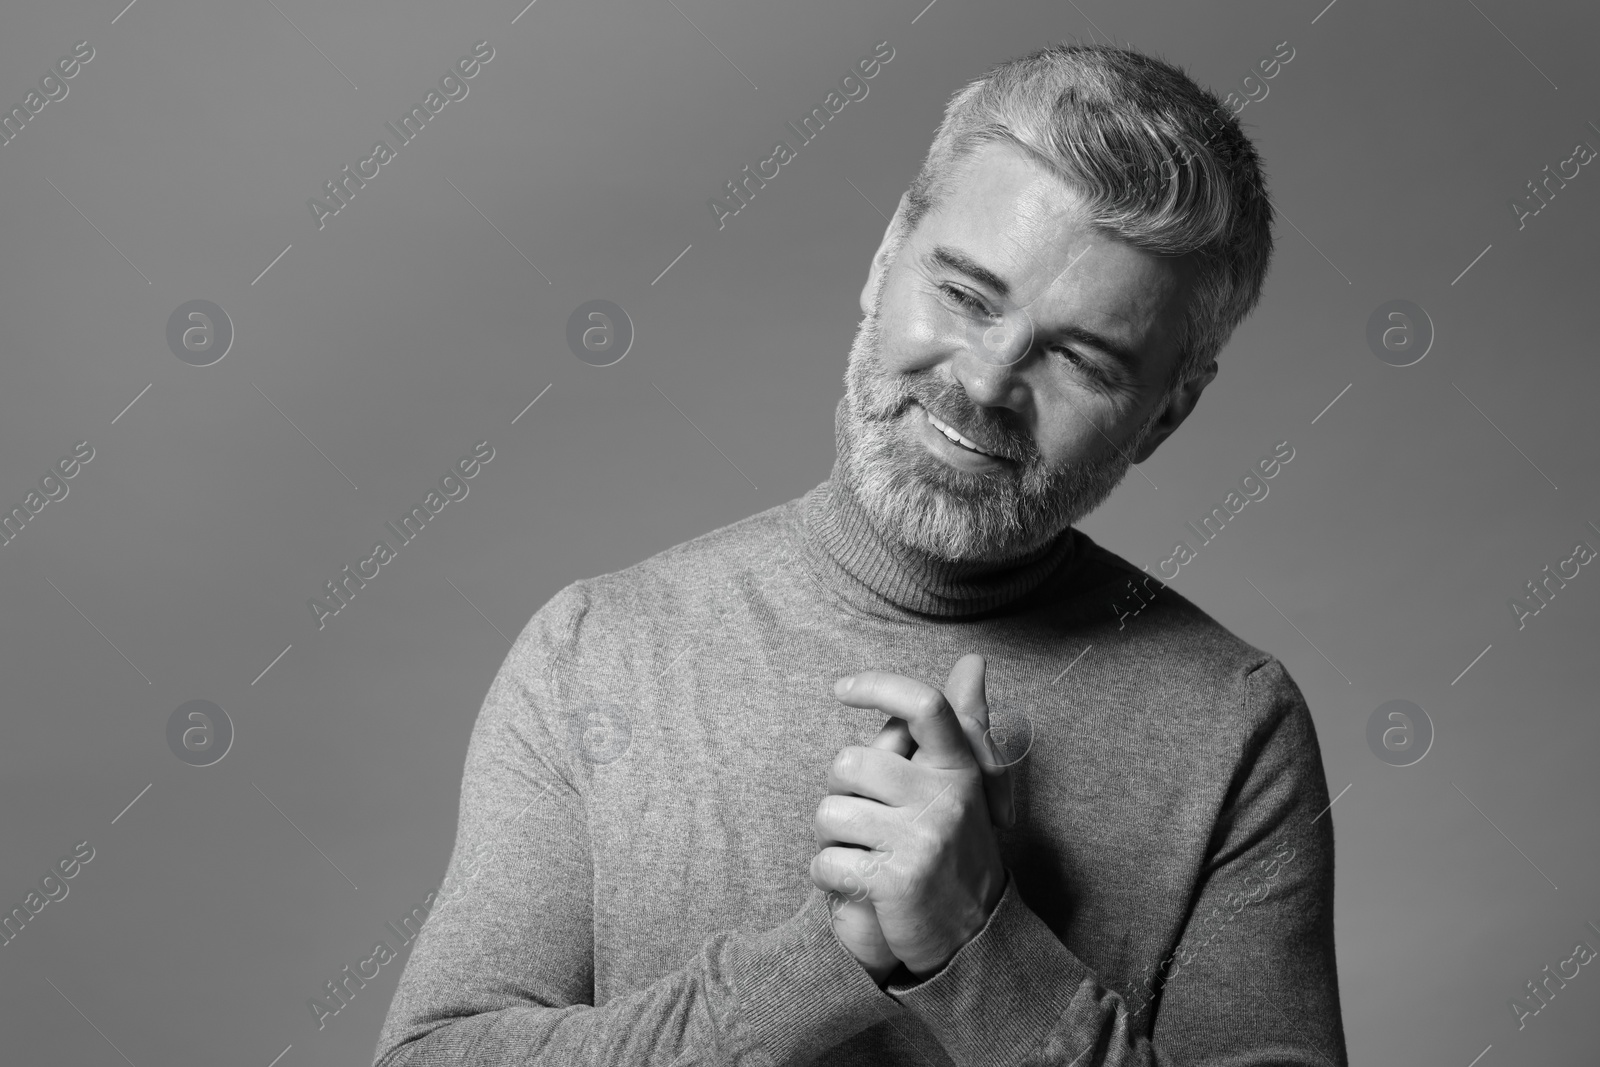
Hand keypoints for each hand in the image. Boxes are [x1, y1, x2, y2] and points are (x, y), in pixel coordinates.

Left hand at [811, 654, 1010, 980]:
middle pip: (848, 764)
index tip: (841, 688)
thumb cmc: (956, 850)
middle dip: (842, 795)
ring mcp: (922, 839)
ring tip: (866, 857)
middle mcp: (945, 798)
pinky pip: (825, 862)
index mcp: (958, 769)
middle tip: (869, 825)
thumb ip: (963, 722)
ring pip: (828, 814)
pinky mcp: (896, 880)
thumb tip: (972, 661)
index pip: (923, 705)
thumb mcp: (965, 785)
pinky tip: (859, 886)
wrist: (974, 939)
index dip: (878, 686)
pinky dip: (829, 879)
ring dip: (832, 841)